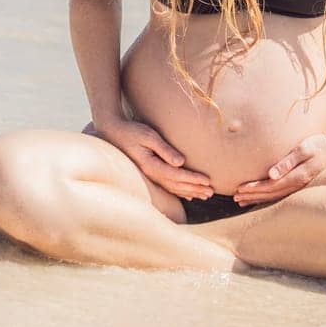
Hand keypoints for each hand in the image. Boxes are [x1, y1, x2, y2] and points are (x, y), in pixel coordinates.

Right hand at [83, 118, 213, 200]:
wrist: (113, 132)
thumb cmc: (132, 131)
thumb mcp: (149, 136)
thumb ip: (165, 149)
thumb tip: (181, 162)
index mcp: (151, 165)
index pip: (177, 176)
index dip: (193, 179)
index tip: (208, 181)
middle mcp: (151, 174)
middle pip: (177, 185)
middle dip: (195, 189)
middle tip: (212, 192)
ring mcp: (149, 175)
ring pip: (173, 188)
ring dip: (190, 192)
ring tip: (205, 195)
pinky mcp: (149, 172)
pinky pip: (167, 186)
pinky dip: (179, 191)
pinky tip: (188, 196)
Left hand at [234, 133, 325, 206]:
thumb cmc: (321, 145)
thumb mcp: (304, 149)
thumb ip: (287, 161)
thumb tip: (271, 175)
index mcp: (297, 177)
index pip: (270, 186)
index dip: (254, 188)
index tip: (239, 189)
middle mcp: (298, 186)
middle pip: (270, 194)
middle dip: (253, 196)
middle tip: (235, 197)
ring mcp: (300, 187)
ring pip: (275, 197)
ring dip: (258, 199)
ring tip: (242, 201)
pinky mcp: (301, 185)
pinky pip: (281, 195)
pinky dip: (268, 198)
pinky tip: (260, 199)